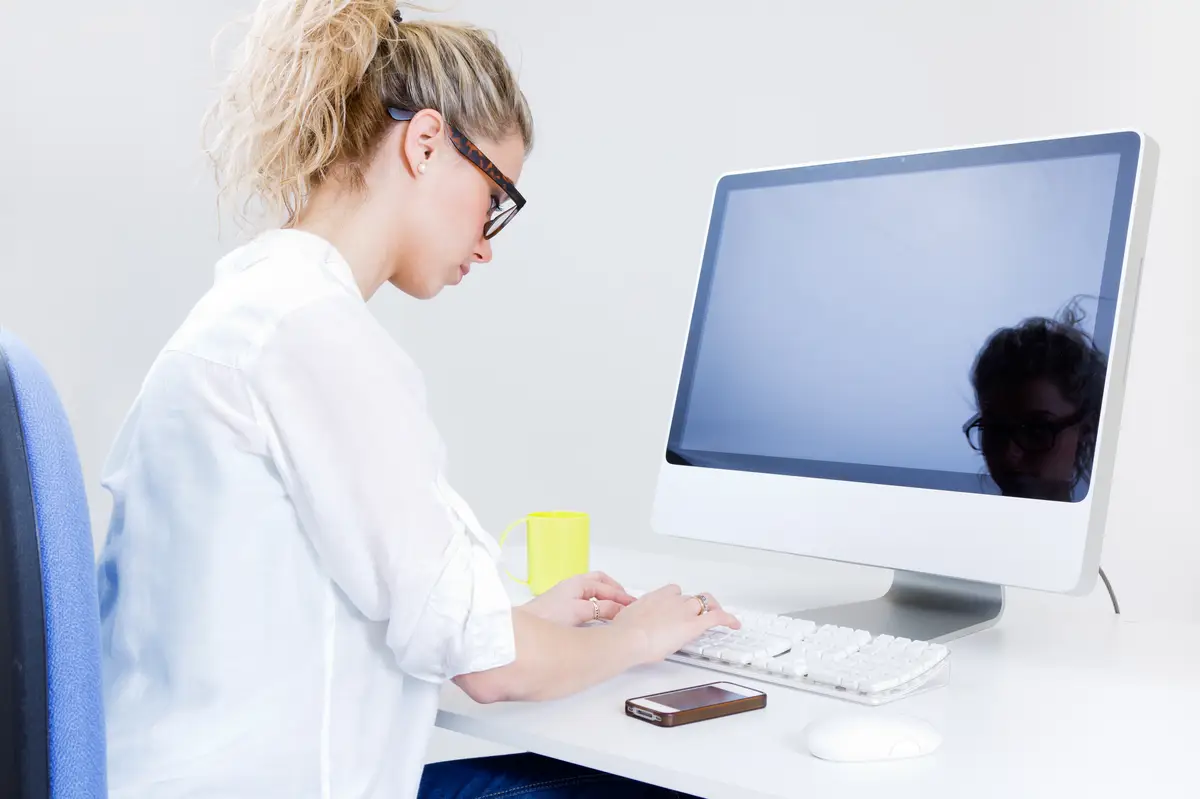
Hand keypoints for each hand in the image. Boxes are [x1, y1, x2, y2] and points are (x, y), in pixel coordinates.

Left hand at [519, 571, 635, 626]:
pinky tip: (601, 620)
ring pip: (594, 594)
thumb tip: (620, 609)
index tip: (634, 605)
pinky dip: (598, 608)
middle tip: (629, 604)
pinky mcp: (564, 610)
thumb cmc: (547, 616)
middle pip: (600, 583)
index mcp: (577, 583)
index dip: (621, 595)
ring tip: (618, 612)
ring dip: (607, 600)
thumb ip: (602, 609)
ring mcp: (568, 598)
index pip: (606, 585)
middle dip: (616, 592)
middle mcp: (573, 587)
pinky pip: (587, 604)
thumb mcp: (580, 611)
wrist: (523, 630)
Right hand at [609, 584, 739, 664]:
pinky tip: (734, 624)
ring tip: (718, 617)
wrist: (629, 637)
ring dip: (710, 610)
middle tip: (700, 612)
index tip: (679, 607)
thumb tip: (631, 624)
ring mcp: (683, 610)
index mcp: (654, 597)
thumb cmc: (624, 631)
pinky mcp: (693, 624)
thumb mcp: (627, 620)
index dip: (678, 600)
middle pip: (689, 598)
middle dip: (695, 605)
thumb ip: (635, 619)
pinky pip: (716, 617)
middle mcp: (671, 600)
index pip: (672, 592)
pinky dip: (728, 619)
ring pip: (703, 604)